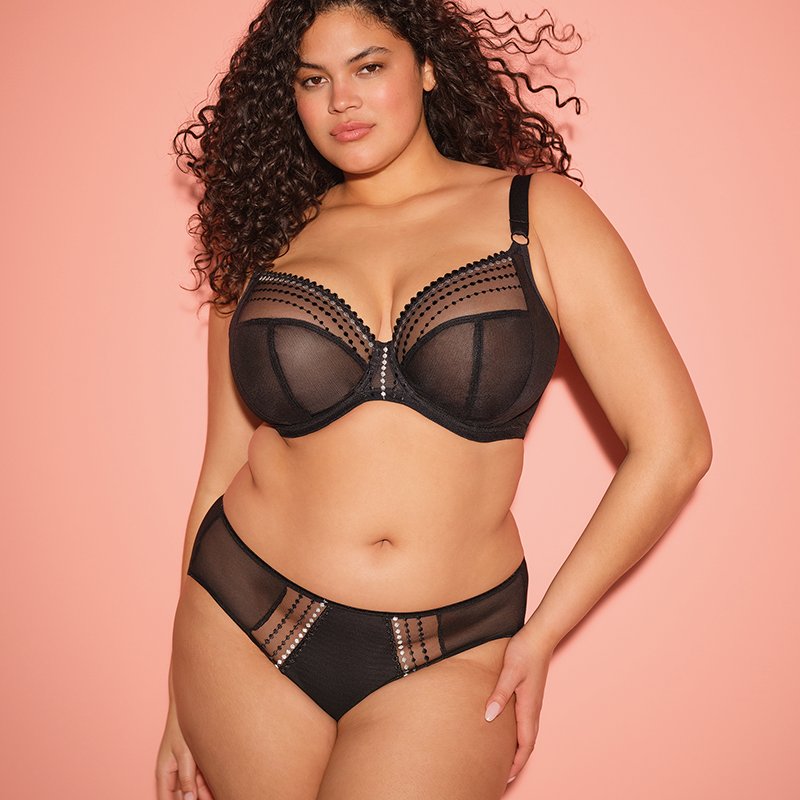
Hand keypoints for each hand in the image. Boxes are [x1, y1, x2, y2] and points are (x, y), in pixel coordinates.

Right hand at [156, 706, 214, 799]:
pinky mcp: (193, 762)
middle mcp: (172, 774)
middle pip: (181, 796)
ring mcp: (183, 768)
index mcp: (164, 773)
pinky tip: (217, 790)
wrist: (192, 707)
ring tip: (220, 795)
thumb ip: (187, 779)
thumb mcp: (184, 755)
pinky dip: (207, 786)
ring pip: (192, 789)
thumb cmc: (181, 728)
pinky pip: (199, 779)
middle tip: (210, 799)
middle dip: (193, 799)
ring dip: (203, 795)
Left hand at [484, 631, 552, 780]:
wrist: (539, 637)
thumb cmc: (524, 652)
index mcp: (529, 708)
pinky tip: (507, 733)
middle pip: (528, 743)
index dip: (517, 763)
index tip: (506, 778)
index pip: (526, 744)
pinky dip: (518, 735)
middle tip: (503, 777)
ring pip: (527, 733)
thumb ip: (500, 694)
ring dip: (518, 750)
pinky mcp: (529, 695)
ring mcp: (532, 702)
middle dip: (518, 762)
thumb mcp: (509, 672)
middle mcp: (533, 709)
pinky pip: (525, 723)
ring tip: (505, 760)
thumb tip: (489, 717)